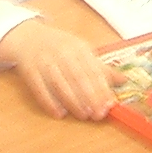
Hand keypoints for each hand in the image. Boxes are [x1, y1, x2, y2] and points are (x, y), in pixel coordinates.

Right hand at [0, 17, 116, 120]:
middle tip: (99, 114)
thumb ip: (101, 68)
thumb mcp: (81, 52)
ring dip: (73, 100)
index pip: (93, 69)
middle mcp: (62, 53)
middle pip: (77, 76)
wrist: (28, 37)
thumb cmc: (60, 47)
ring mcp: (44, 61)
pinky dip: (49, 101)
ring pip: (60, 83)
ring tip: (83, 115)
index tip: (110, 104)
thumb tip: (123, 80)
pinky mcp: (29, 70)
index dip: (102, 88)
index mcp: (78, 48)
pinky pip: (39, 87)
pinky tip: (58, 113)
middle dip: (90, 96)